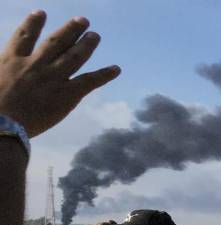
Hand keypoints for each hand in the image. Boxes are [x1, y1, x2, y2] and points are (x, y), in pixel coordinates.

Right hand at [0, 11, 120, 137]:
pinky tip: (116, 69)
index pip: (24, 36)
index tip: (40, 12)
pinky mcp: (67, 95)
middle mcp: (35, 65)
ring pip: (74, 57)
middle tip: (83, 20)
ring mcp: (52, 78)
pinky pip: (89, 82)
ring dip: (86, 45)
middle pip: (56, 42)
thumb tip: (3, 65)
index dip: (33, 24)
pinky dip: (104, 75)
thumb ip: (2, 67)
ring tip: (95, 36)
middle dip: (70, 30)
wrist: (2, 124)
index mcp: (12, 60)